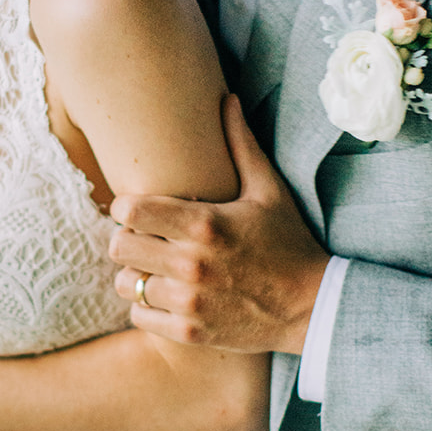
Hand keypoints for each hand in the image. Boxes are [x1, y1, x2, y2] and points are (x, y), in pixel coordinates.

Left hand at [109, 93, 329, 354]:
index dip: (126, 207)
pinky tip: (167, 296)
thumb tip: (226, 98)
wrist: (313, 306)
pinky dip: (147, 307)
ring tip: (155, 268)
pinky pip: (139, 317)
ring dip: (135, 275)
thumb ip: (240, 144)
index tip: (138, 210)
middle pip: (118, 247)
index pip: (130, 209)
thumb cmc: (289, 242)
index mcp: (204, 224)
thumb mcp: (269, 190)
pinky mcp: (191, 332)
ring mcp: (190, 302)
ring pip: (126, 284)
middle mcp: (192, 264)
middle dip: (127, 240)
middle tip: (144, 239)